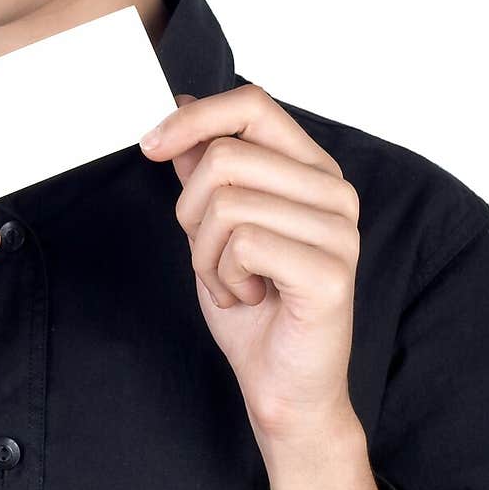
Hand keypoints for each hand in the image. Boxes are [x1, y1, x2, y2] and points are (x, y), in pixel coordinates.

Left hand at [139, 84, 361, 441]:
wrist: (282, 385)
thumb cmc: (253, 304)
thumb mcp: (215, 225)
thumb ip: (206, 168)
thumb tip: (180, 108)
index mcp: (313, 169)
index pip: (252, 104)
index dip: (194, 117)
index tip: (149, 144)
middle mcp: (335, 191)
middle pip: (226, 156)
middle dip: (190, 210)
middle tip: (208, 254)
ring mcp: (339, 231)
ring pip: (227, 203)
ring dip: (206, 254)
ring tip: (233, 282)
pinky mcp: (330, 272)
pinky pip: (242, 244)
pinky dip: (223, 277)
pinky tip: (249, 297)